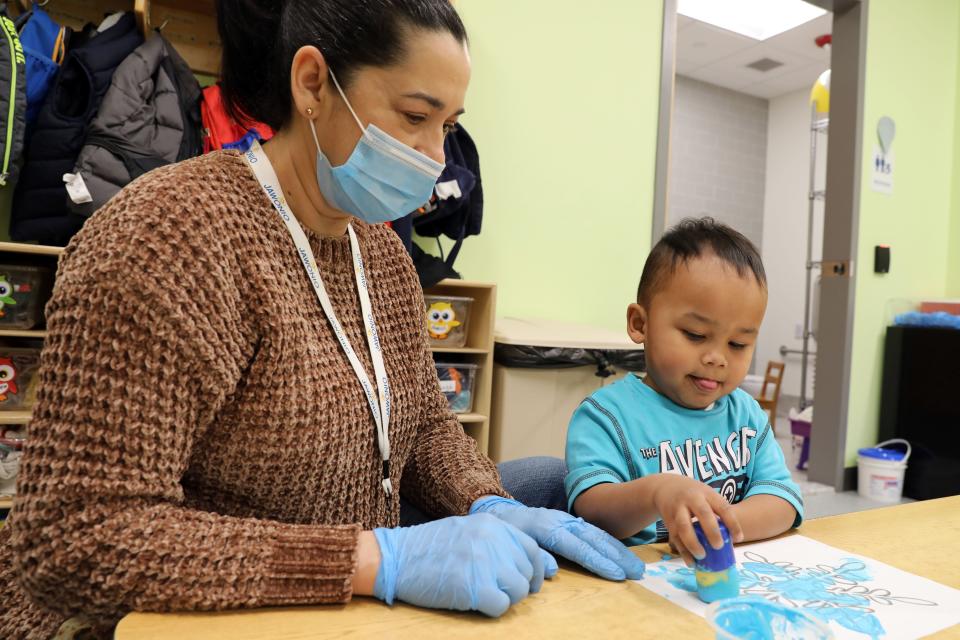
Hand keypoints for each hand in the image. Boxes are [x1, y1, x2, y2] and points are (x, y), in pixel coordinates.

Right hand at [373, 513, 551, 616]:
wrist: (395, 557)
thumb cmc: (427, 547)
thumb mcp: (465, 529)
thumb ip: (494, 540)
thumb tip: (522, 562)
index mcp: (491, 525)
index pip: (532, 548)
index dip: (534, 570)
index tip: (528, 582)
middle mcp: (492, 540)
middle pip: (527, 571)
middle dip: (520, 586)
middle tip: (502, 592)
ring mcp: (483, 562)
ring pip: (519, 590)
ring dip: (508, 599)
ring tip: (488, 597)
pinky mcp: (473, 587)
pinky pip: (502, 606)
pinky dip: (494, 609)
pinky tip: (478, 604)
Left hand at [470, 496, 644, 580]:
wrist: (500, 511)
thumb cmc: (506, 531)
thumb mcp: (513, 544)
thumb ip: (533, 557)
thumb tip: (552, 572)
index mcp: (547, 527)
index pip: (577, 547)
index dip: (598, 562)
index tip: (617, 575)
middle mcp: (561, 520)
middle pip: (594, 539)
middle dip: (617, 557)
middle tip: (637, 572)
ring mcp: (567, 519)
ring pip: (597, 534)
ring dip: (618, 550)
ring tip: (636, 566)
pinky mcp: (570, 521)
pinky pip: (593, 531)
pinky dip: (610, 543)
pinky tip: (622, 553)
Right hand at [652, 475, 742, 565]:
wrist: (666, 487)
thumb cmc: (694, 495)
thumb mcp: (707, 495)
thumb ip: (717, 511)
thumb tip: (731, 539)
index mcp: (707, 493)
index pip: (722, 507)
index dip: (732, 523)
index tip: (738, 539)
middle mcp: (692, 499)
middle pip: (702, 513)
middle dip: (711, 531)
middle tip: (719, 547)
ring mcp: (678, 510)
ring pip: (684, 526)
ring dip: (693, 543)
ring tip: (702, 556)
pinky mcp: (669, 521)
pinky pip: (675, 537)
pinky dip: (683, 551)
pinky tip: (691, 562)